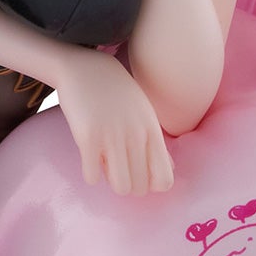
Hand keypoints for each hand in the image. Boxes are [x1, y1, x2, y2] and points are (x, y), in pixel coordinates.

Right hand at [50, 49, 174, 195]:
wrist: (84, 67)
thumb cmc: (116, 92)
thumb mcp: (144, 112)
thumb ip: (157, 142)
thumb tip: (171, 171)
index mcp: (152, 130)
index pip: (164, 180)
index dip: (150, 185)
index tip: (138, 174)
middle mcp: (136, 135)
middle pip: (140, 188)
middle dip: (129, 185)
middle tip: (118, 169)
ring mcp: (112, 136)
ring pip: (120, 187)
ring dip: (112, 183)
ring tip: (105, 167)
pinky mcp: (87, 137)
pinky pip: (92, 176)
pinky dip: (91, 174)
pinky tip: (89, 160)